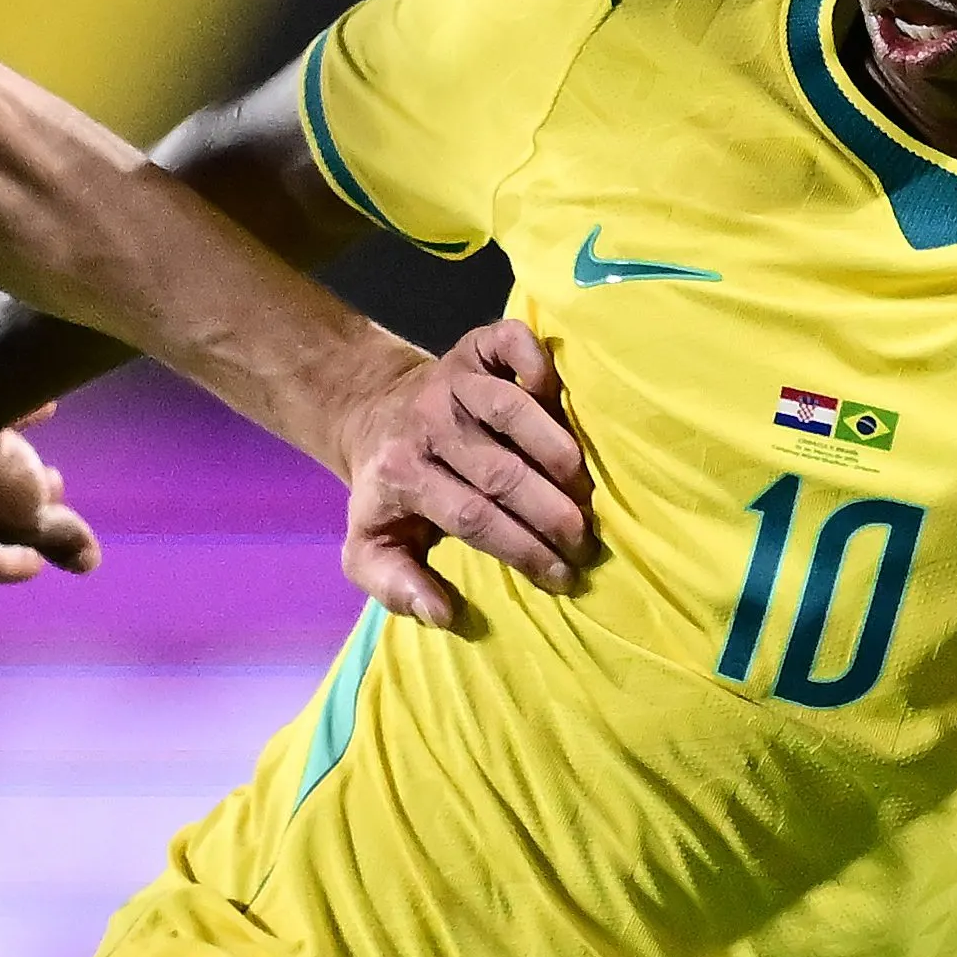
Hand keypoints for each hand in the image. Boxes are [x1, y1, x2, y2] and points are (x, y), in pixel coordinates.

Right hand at [0, 400, 101, 585]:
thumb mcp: (33, 518)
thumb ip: (59, 540)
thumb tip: (87, 563)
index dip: (15, 564)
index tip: (43, 559)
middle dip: (18, 510)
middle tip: (53, 497)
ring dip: (7, 469)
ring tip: (41, 460)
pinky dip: (4, 425)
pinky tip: (41, 413)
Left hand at [332, 321, 595, 630]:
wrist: (370, 411)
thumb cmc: (388, 490)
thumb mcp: (371, 545)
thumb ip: (395, 585)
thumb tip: (442, 615)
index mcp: (401, 474)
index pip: (471, 517)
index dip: (521, 549)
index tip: (561, 577)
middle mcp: (427, 423)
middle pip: (499, 471)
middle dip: (550, 513)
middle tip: (586, 544)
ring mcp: (452, 380)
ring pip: (511, 409)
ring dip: (557, 451)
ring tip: (587, 492)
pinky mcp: (472, 348)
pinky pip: (507, 342)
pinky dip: (536, 358)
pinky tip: (558, 392)